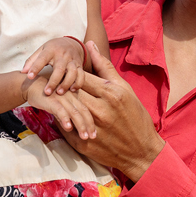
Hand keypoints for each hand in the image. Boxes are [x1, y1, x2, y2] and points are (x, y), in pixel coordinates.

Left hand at [22, 37, 85, 95]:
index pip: (42, 58)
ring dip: (66, 83)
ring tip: (59, 93)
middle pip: (59, 69)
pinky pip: (82, 75)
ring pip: (72, 73)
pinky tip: (72, 90)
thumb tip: (23, 72)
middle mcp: (63, 55)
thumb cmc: (53, 49)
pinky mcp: (79, 65)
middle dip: (54, 81)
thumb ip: (32, 60)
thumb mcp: (41, 50)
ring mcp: (72, 60)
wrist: (71, 43)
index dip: (35, 67)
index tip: (29, 77)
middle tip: (47, 92)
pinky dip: (78, 83)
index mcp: (51, 50)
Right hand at [25, 72, 96, 139]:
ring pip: (75, 113)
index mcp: (74, 97)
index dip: (91, 122)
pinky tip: (68, 128)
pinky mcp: (52, 100)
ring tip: (84, 137)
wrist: (31, 86)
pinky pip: (60, 110)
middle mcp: (70, 97)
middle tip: (93, 137)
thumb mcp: (58, 105)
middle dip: (89, 126)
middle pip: (83, 112)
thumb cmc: (45, 96)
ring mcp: (62, 98)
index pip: (86, 110)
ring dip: (80, 125)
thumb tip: (70, 128)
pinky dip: (65, 119)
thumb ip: (65, 115)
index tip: (93, 133)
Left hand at [60, 42, 164, 181]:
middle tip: (55, 83)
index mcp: (111, 94)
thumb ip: (105, 67)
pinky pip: (64, 128)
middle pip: (71, 92)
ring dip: (59, 103)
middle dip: (62, 86)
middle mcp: (100, 110)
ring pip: (65, 109)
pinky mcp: (83, 144)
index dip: (71, 73)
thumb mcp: (125, 89)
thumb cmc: (136, 117)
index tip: (65, 72)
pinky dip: (59, 119)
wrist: (141, 151)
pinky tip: (59, 115)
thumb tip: (89, 44)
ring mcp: (91, 128)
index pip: (81, 77)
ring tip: (55, 98)